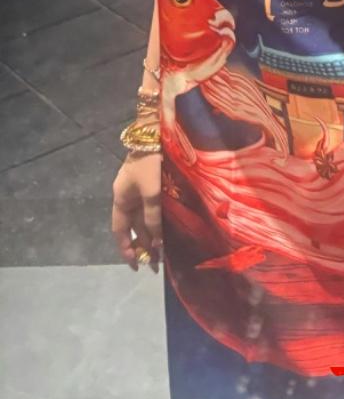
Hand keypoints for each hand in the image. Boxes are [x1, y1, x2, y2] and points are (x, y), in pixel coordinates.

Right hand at [112, 153, 161, 272]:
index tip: (135, 265)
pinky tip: (168, 232)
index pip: (120, 230)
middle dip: (144, 246)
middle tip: (156, 265)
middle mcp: (128, 197)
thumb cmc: (150, 162)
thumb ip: (152, 216)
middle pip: (134, 227)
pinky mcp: (153, 185)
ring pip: (144, 220)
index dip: (126, 248)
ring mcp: (140, 191)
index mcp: (121, 198)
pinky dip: (158, 223)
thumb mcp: (150, 191)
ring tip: (163, 255)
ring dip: (152, 236)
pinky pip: (153, 210)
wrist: (157, 133)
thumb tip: (156, 240)